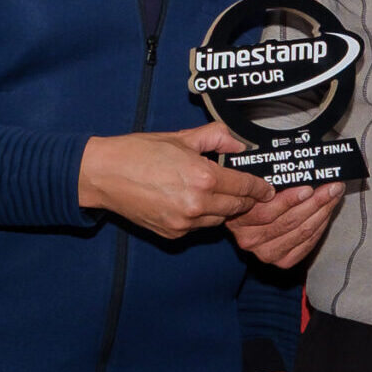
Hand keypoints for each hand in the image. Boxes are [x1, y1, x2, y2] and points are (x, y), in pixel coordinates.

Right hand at [78, 124, 273, 238]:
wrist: (104, 174)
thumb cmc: (140, 152)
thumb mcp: (182, 138)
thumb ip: (216, 138)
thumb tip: (239, 144)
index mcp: (204, 178)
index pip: (245, 188)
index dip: (260, 189)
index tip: (268, 189)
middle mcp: (197, 204)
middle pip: (237, 208)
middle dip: (245, 200)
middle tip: (250, 193)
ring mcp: (184, 222)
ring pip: (219, 220)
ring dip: (223, 209)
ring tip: (217, 195)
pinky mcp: (172, 233)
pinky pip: (198, 227)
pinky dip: (202, 217)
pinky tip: (193, 203)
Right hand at [229, 181, 344, 267]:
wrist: (250, 223)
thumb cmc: (256, 197)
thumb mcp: (254, 185)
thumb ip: (269, 179)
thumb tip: (299, 168)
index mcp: (238, 218)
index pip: (266, 211)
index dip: (290, 199)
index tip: (309, 187)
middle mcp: (250, 239)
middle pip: (289, 221)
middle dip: (315, 202)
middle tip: (332, 187)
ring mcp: (266, 253)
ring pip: (301, 232)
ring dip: (322, 212)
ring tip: (334, 195)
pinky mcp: (282, 261)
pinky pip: (307, 244)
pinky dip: (320, 226)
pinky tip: (327, 212)